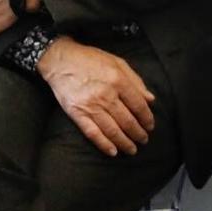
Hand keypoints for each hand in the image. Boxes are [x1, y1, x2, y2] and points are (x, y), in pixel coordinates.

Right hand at [37, 38, 155, 156]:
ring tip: (132, 149)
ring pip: (112, 130)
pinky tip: (113, 151)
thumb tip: (150, 99)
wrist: (61, 60)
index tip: (150, 125)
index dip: (147, 118)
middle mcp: (106, 95)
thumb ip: (136, 81)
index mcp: (118, 80)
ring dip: (124, 142)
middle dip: (138, 133)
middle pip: (127, 121)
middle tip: (144, 140)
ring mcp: (91, 106)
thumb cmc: (90, 59)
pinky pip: (93, 133)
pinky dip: (104, 144)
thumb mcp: (117, 62)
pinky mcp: (77, 114)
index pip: (138, 105)